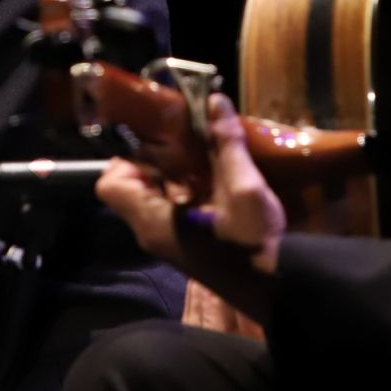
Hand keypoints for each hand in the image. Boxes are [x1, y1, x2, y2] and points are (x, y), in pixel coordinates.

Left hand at [96, 94, 287, 318]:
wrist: (279, 290)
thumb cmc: (253, 244)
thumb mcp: (243, 189)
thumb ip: (226, 144)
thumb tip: (216, 101)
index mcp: (152, 221)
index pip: (111, 184)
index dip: (126, 157)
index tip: (157, 139)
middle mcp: (152, 231)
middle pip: (133, 186)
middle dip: (155, 158)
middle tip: (184, 135)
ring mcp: (170, 240)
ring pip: (155, 196)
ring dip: (175, 172)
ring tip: (202, 147)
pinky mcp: (188, 243)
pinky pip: (174, 209)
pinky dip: (188, 188)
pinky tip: (217, 174)